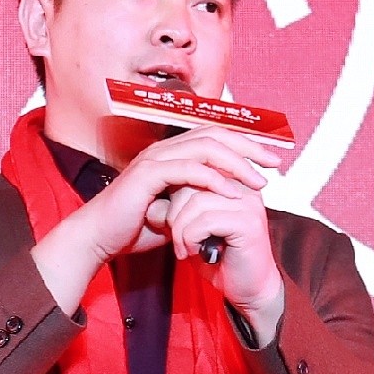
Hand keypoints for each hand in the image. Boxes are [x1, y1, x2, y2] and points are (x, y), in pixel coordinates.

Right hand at [33, 129, 278, 309]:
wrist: (98, 239)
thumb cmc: (131, 229)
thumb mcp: (173, 214)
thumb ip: (195, 204)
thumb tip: (219, 205)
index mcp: (171, 154)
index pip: (214, 137)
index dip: (243, 144)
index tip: (268, 160)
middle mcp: (164, 150)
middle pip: (215, 133)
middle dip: (249, 146)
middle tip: (275, 162)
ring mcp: (155, 159)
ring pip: (206, 147)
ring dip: (237, 162)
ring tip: (259, 180)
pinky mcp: (148, 175)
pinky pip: (189, 170)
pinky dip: (213, 179)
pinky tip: (232, 192)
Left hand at [156, 152, 290, 338]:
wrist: (248, 290)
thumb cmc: (219, 258)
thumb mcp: (192, 224)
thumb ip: (178, 203)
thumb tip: (154, 185)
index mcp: (232, 179)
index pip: (193, 166)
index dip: (172, 192)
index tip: (168, 220)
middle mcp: (243, 185)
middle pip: (192, 179)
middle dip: (173, 211)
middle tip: (176, 238)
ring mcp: (247, 203)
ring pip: (195, 200)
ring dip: (180, 228)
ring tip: (184, 247)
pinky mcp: (248, 223)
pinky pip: (205, 220)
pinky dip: (190, 238)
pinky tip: (193, 252)